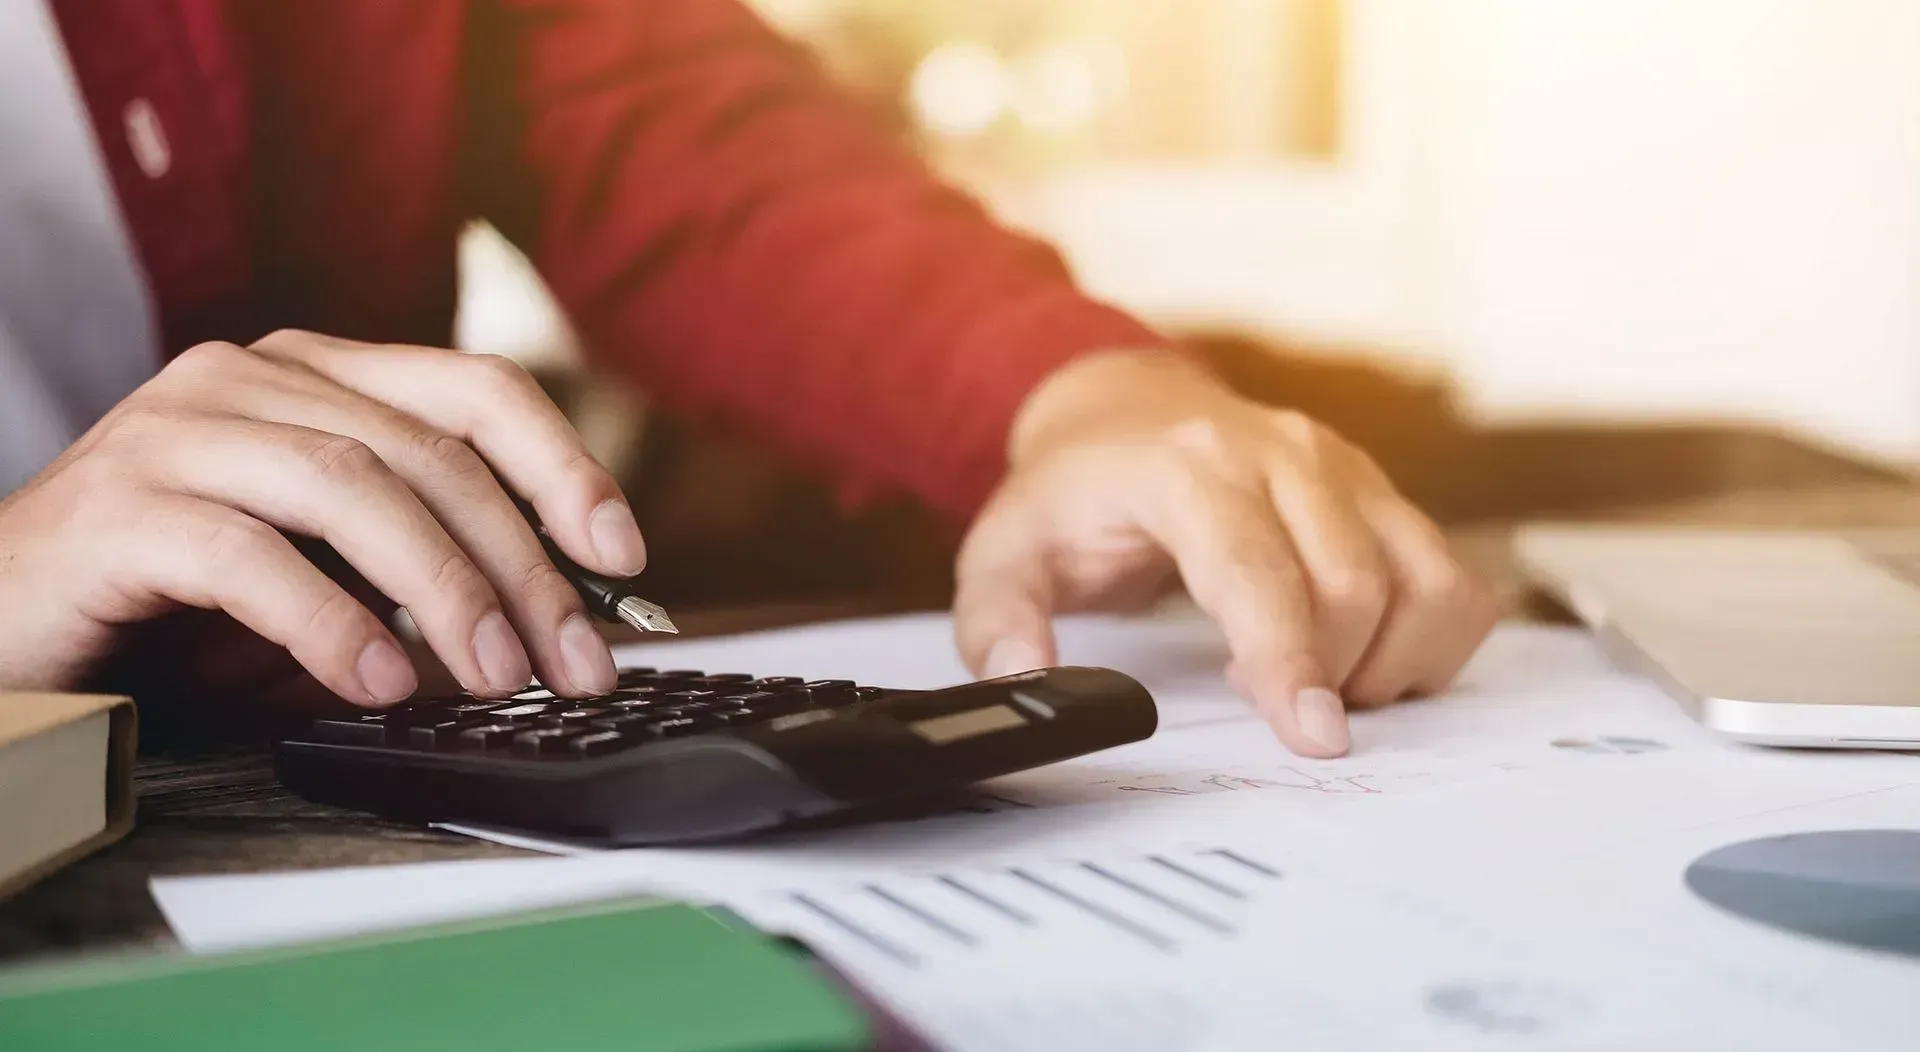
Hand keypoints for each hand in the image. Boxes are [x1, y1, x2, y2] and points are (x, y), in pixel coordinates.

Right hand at [0, 331, 647, 710]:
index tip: (624, 555)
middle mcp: (250, 379)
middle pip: (428, 452)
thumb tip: (549, 625)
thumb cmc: (174, 608)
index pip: (474, 391)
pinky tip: (378, 685)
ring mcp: (178, 431)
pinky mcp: (117, 507)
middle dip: (522, 565)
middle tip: (575, 664)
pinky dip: (330, 623)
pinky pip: (251, 556)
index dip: (563, 466)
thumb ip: (420, 577)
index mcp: (315, 377)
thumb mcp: (327, 580)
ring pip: (353, 487)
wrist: (3, 629)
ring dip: (445, 592)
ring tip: (494, 678)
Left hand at [953, 350, 1496, 756]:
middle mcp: (1284, 455)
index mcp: (1188, 468)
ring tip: (1317, 681)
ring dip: (1389, 665)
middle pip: (1352, 588)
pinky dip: (1431, 642)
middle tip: (1273, 706)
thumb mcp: (1004, 552)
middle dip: (1328, 675)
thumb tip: (1023, 675)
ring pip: (1424, 584)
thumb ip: (997, 619)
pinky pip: (1454, 583)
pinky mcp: (1385, 494)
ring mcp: (1347, 469)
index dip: (1290, 658)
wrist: (1130, 415)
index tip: (1313, 736)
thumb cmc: (1076, 496)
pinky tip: (1364, 660)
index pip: (1258, 570)